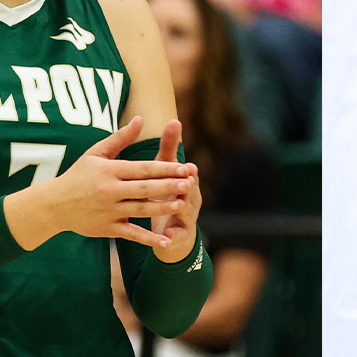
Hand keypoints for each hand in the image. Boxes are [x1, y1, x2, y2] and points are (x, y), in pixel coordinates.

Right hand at [11, 116, 197, 249]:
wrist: (53, 205)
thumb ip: (120, 138)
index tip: (185, 167)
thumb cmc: (78, 175)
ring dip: (162, 208)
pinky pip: (130, 234)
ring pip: (140, 210)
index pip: (142, 169)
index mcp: (109, 170)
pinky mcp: (107, 229)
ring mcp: (108, 211)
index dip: (165, 168)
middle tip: (190, 184)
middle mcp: (109, 191)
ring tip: (183, 205)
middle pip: (144, 189)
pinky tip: (165, 241)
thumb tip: (141, 119)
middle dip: (168, 186)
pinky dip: (147, 239)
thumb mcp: (96, 153)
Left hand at [149, 119, 200, 262]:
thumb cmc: (167, 194)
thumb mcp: (166, 171)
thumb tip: (174, 119)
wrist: (171, 232)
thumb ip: (169, 148)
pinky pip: (176, 237)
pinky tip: (167, 237)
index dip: (188, 171)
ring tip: (179, 206)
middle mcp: (190, 200)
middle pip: (191, 193)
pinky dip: (172, 237)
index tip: (188, 166)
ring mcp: (186, 219)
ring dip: (184, 209)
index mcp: (187, 183)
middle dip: (190, 188)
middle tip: (187, 184)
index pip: (187, 174)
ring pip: (186, 213)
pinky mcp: (179, 237)